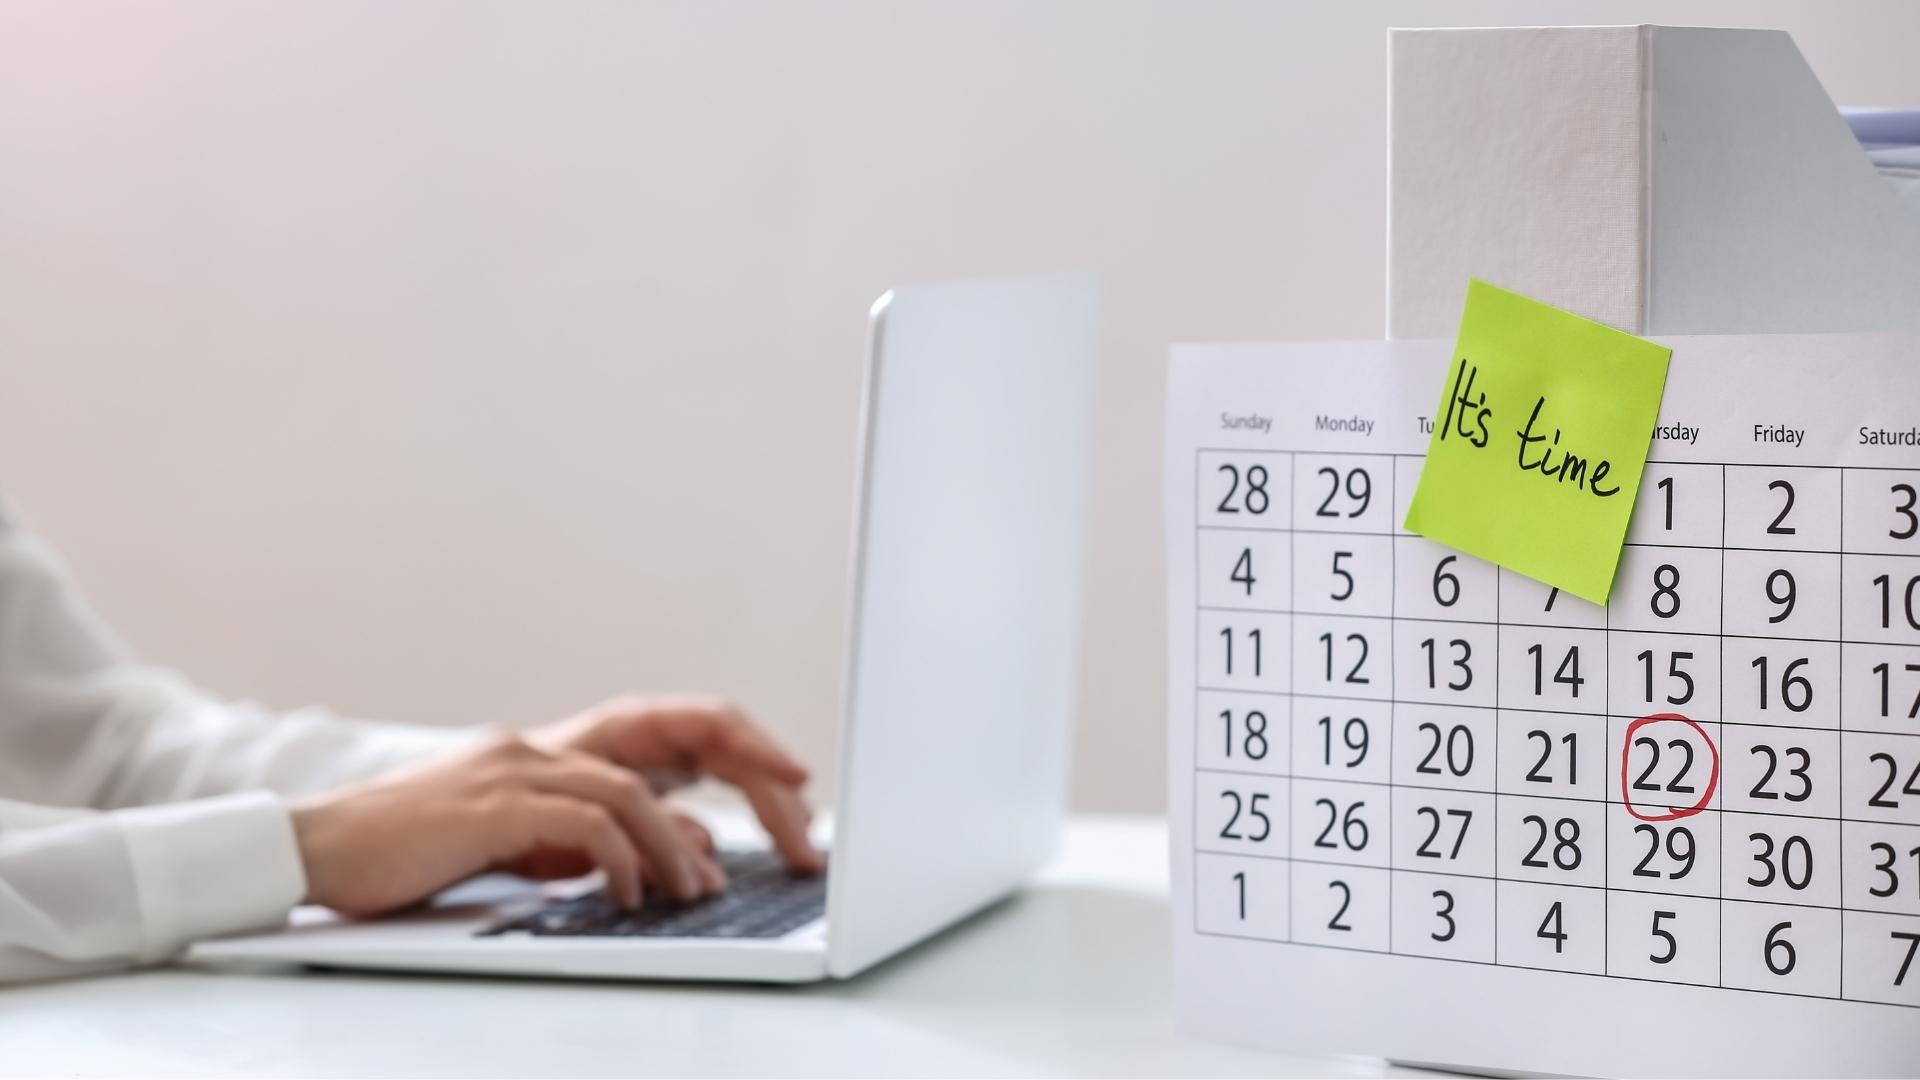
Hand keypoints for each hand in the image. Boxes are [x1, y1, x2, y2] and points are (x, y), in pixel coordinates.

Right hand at [291, 697, 816, 918]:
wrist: (316, 851)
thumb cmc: (414, 857)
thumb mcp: (524, 850)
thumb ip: (597, 844)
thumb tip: (687, 860)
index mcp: (555, 750)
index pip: (669, 732)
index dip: (740, 746)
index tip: (795, 786)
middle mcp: (544, 745)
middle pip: (673, 739)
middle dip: (746, 773)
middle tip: (800, 821)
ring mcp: (517, 766)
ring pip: (632, 791)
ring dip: (677, 846)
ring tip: (699, 894)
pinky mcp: (491, 804)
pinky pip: (580, 823)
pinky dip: (618, 859)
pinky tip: (630, 896)